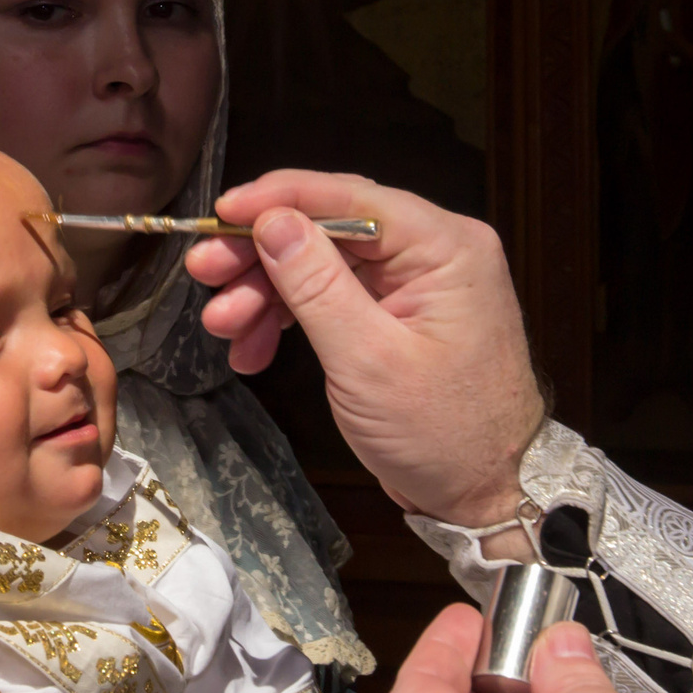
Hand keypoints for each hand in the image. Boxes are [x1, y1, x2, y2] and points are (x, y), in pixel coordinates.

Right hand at [187, 172, 541, 526]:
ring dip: (267, 293)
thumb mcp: (368, 361)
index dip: (279, 198)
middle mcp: (434, 252)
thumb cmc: (442, 433)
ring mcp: (416, 285)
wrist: (489, 496)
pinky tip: (251, 349)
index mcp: (445, 246)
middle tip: (203, 273)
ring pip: (323, 265)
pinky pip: (334, 299)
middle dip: (262, 253)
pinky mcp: (398, 317)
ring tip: (222, 327)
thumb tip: (272, 220)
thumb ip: (316, 285)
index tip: (219, 212)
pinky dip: (291, 319)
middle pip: (330, 228)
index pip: (351, 196)